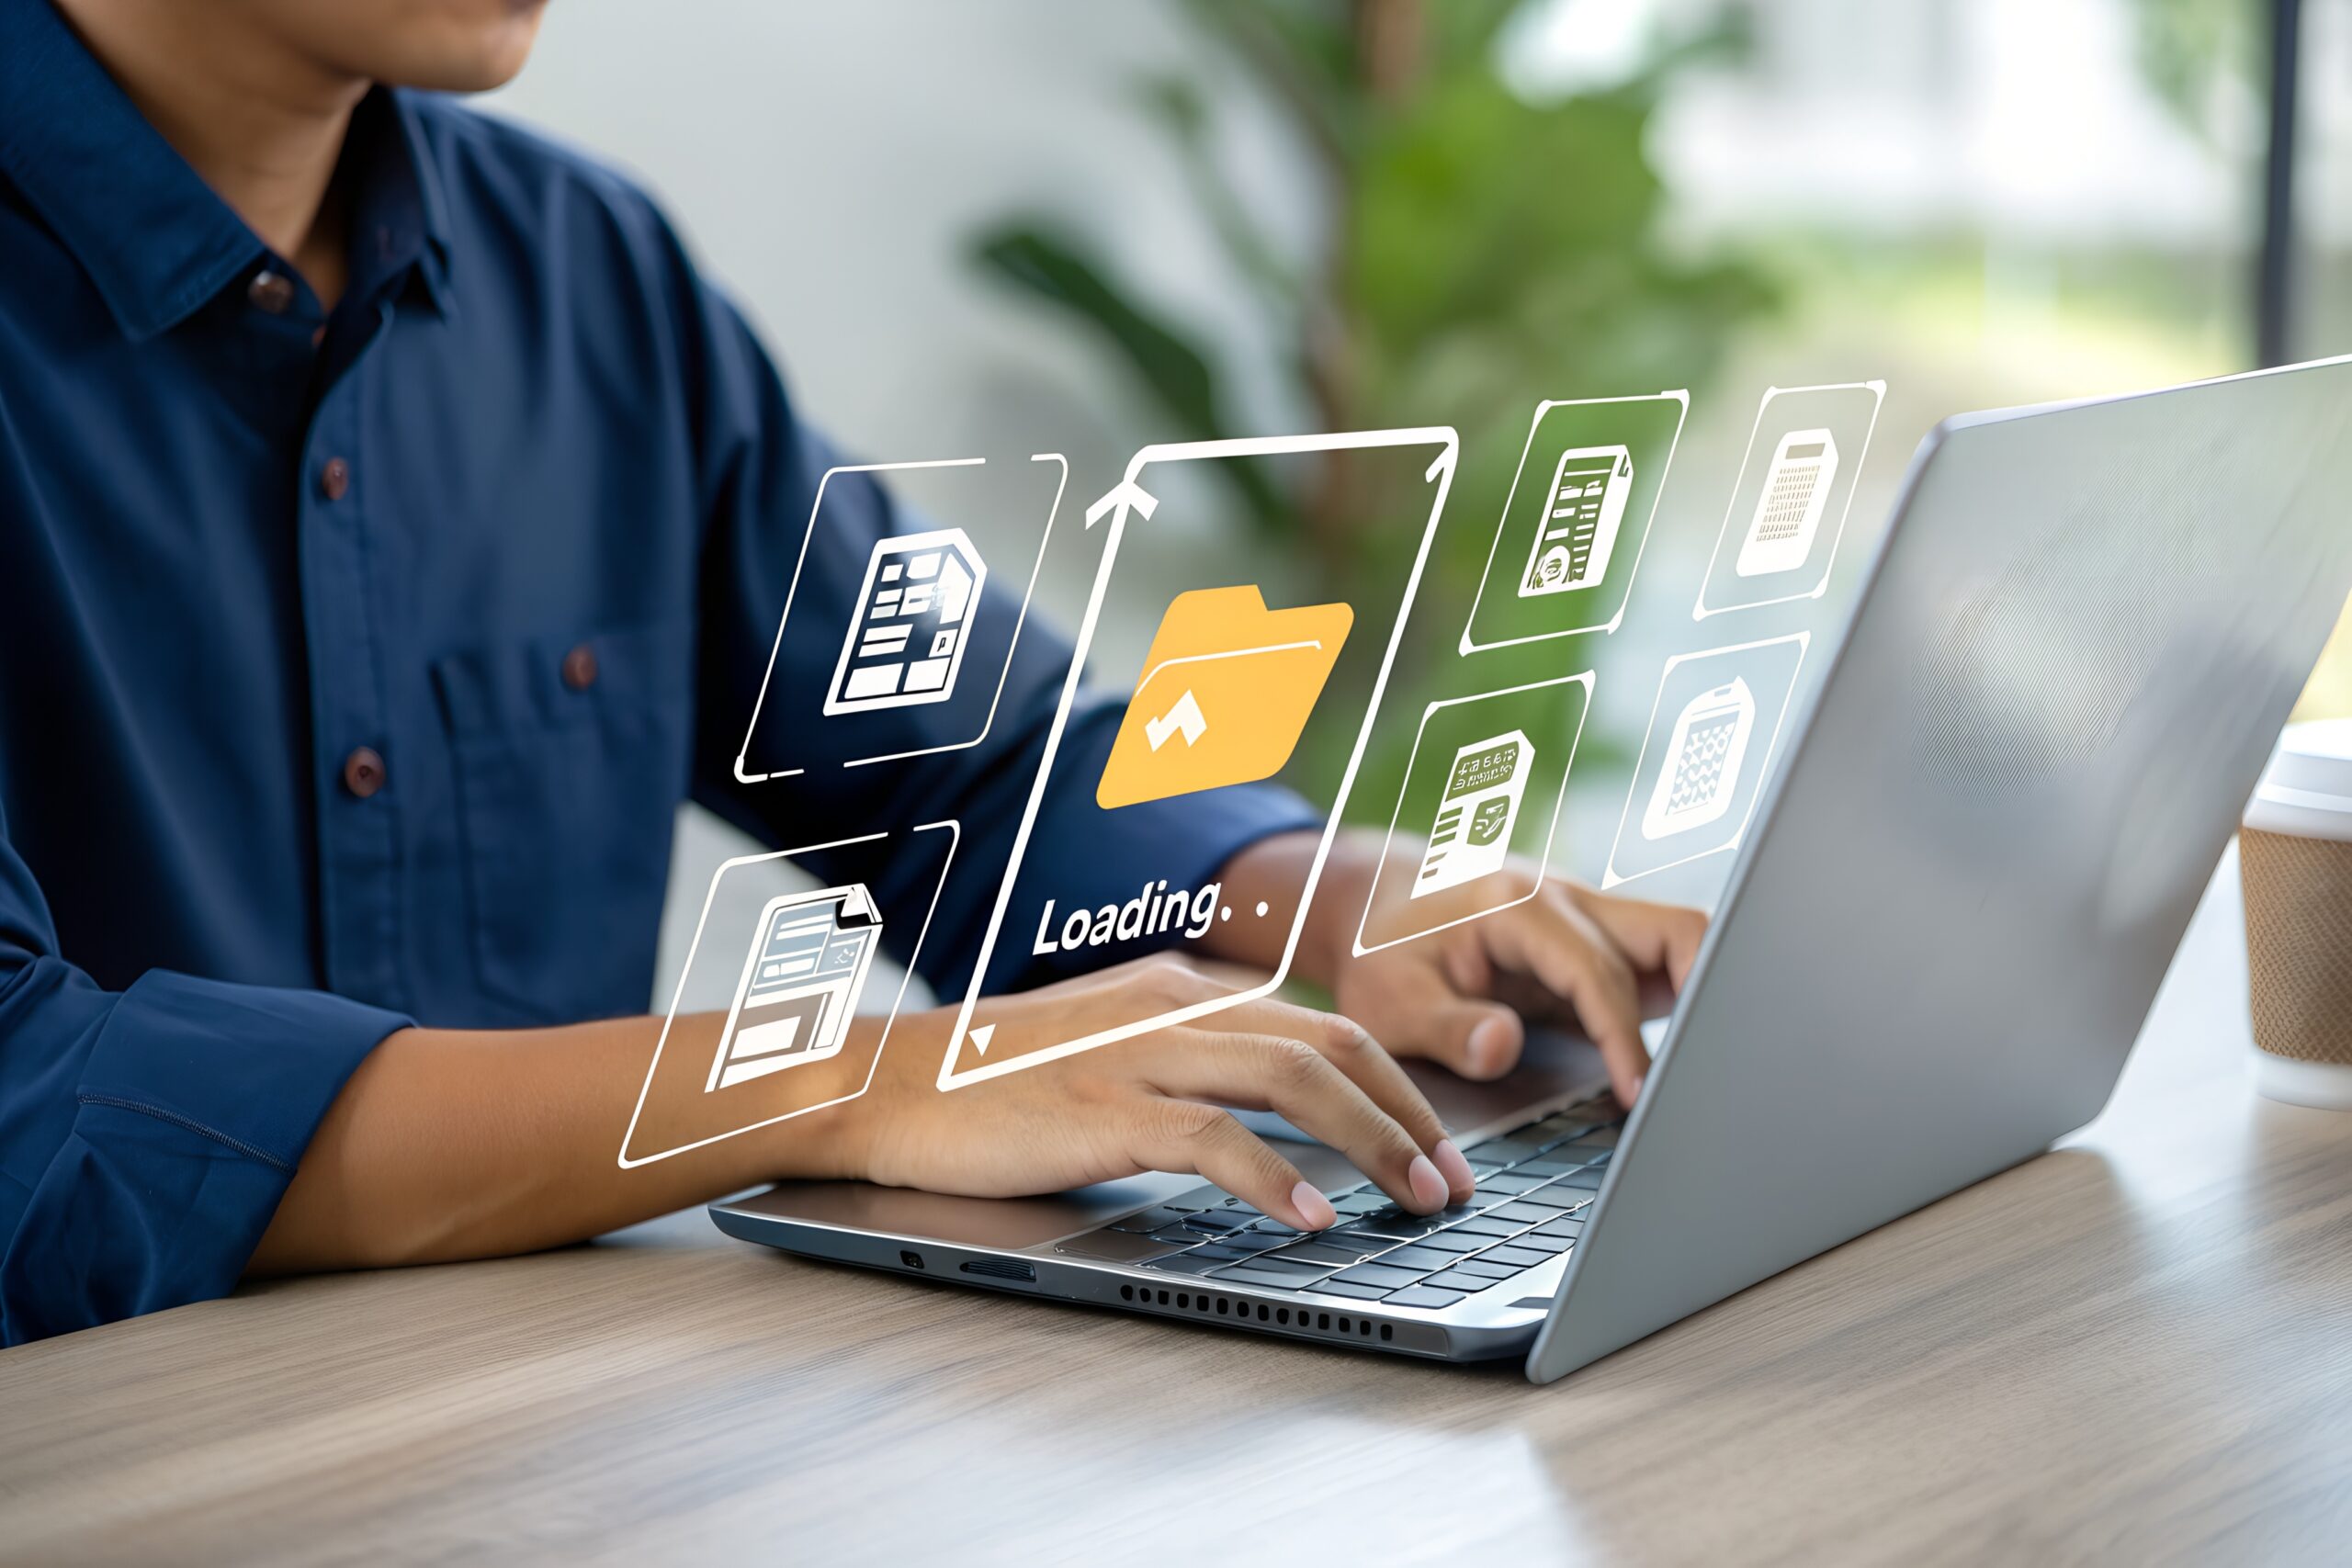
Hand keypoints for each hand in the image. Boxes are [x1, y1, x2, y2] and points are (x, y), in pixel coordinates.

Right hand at [816, 954, 1478, 1229]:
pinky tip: (1312, 1217)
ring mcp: (1140, 1052)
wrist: (887, 1082)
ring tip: (1420, 1199)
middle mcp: (1175, 1005)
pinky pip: (1211, 1136)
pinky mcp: (1102, 1106)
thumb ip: (1190, 1055)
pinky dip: (1274, 1176)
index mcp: (1183, 988)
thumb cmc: (996, 1079)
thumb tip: (1277, 1099)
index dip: (1398, 1083)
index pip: (1323, 1023)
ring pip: (1294, 1077)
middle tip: (1456, 1183)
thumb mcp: (1111, 1043)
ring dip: (1373, 1142)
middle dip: (1411, 1114)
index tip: (1439, 1145)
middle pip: (1333, 1042)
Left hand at [1214, 832, 1707, 1102]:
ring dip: (1701, 995)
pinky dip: (1678, 1005)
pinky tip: (1678, 1059)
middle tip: (1710, 1072)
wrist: (1371, 905)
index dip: (1625, 1038)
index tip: (1639, 1094)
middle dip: (1707, 995)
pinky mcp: (1594, 944)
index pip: (1601, 973)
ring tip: (1707, 1068)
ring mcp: (1588, 917)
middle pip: (1676, 931)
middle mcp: (1567, 900)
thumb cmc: (1380, 953)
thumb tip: (1504, 1046)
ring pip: (1679, 940)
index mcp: (1518, 905)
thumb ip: (1447, 1026)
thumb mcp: (1392, 999)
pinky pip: (1657, 965)